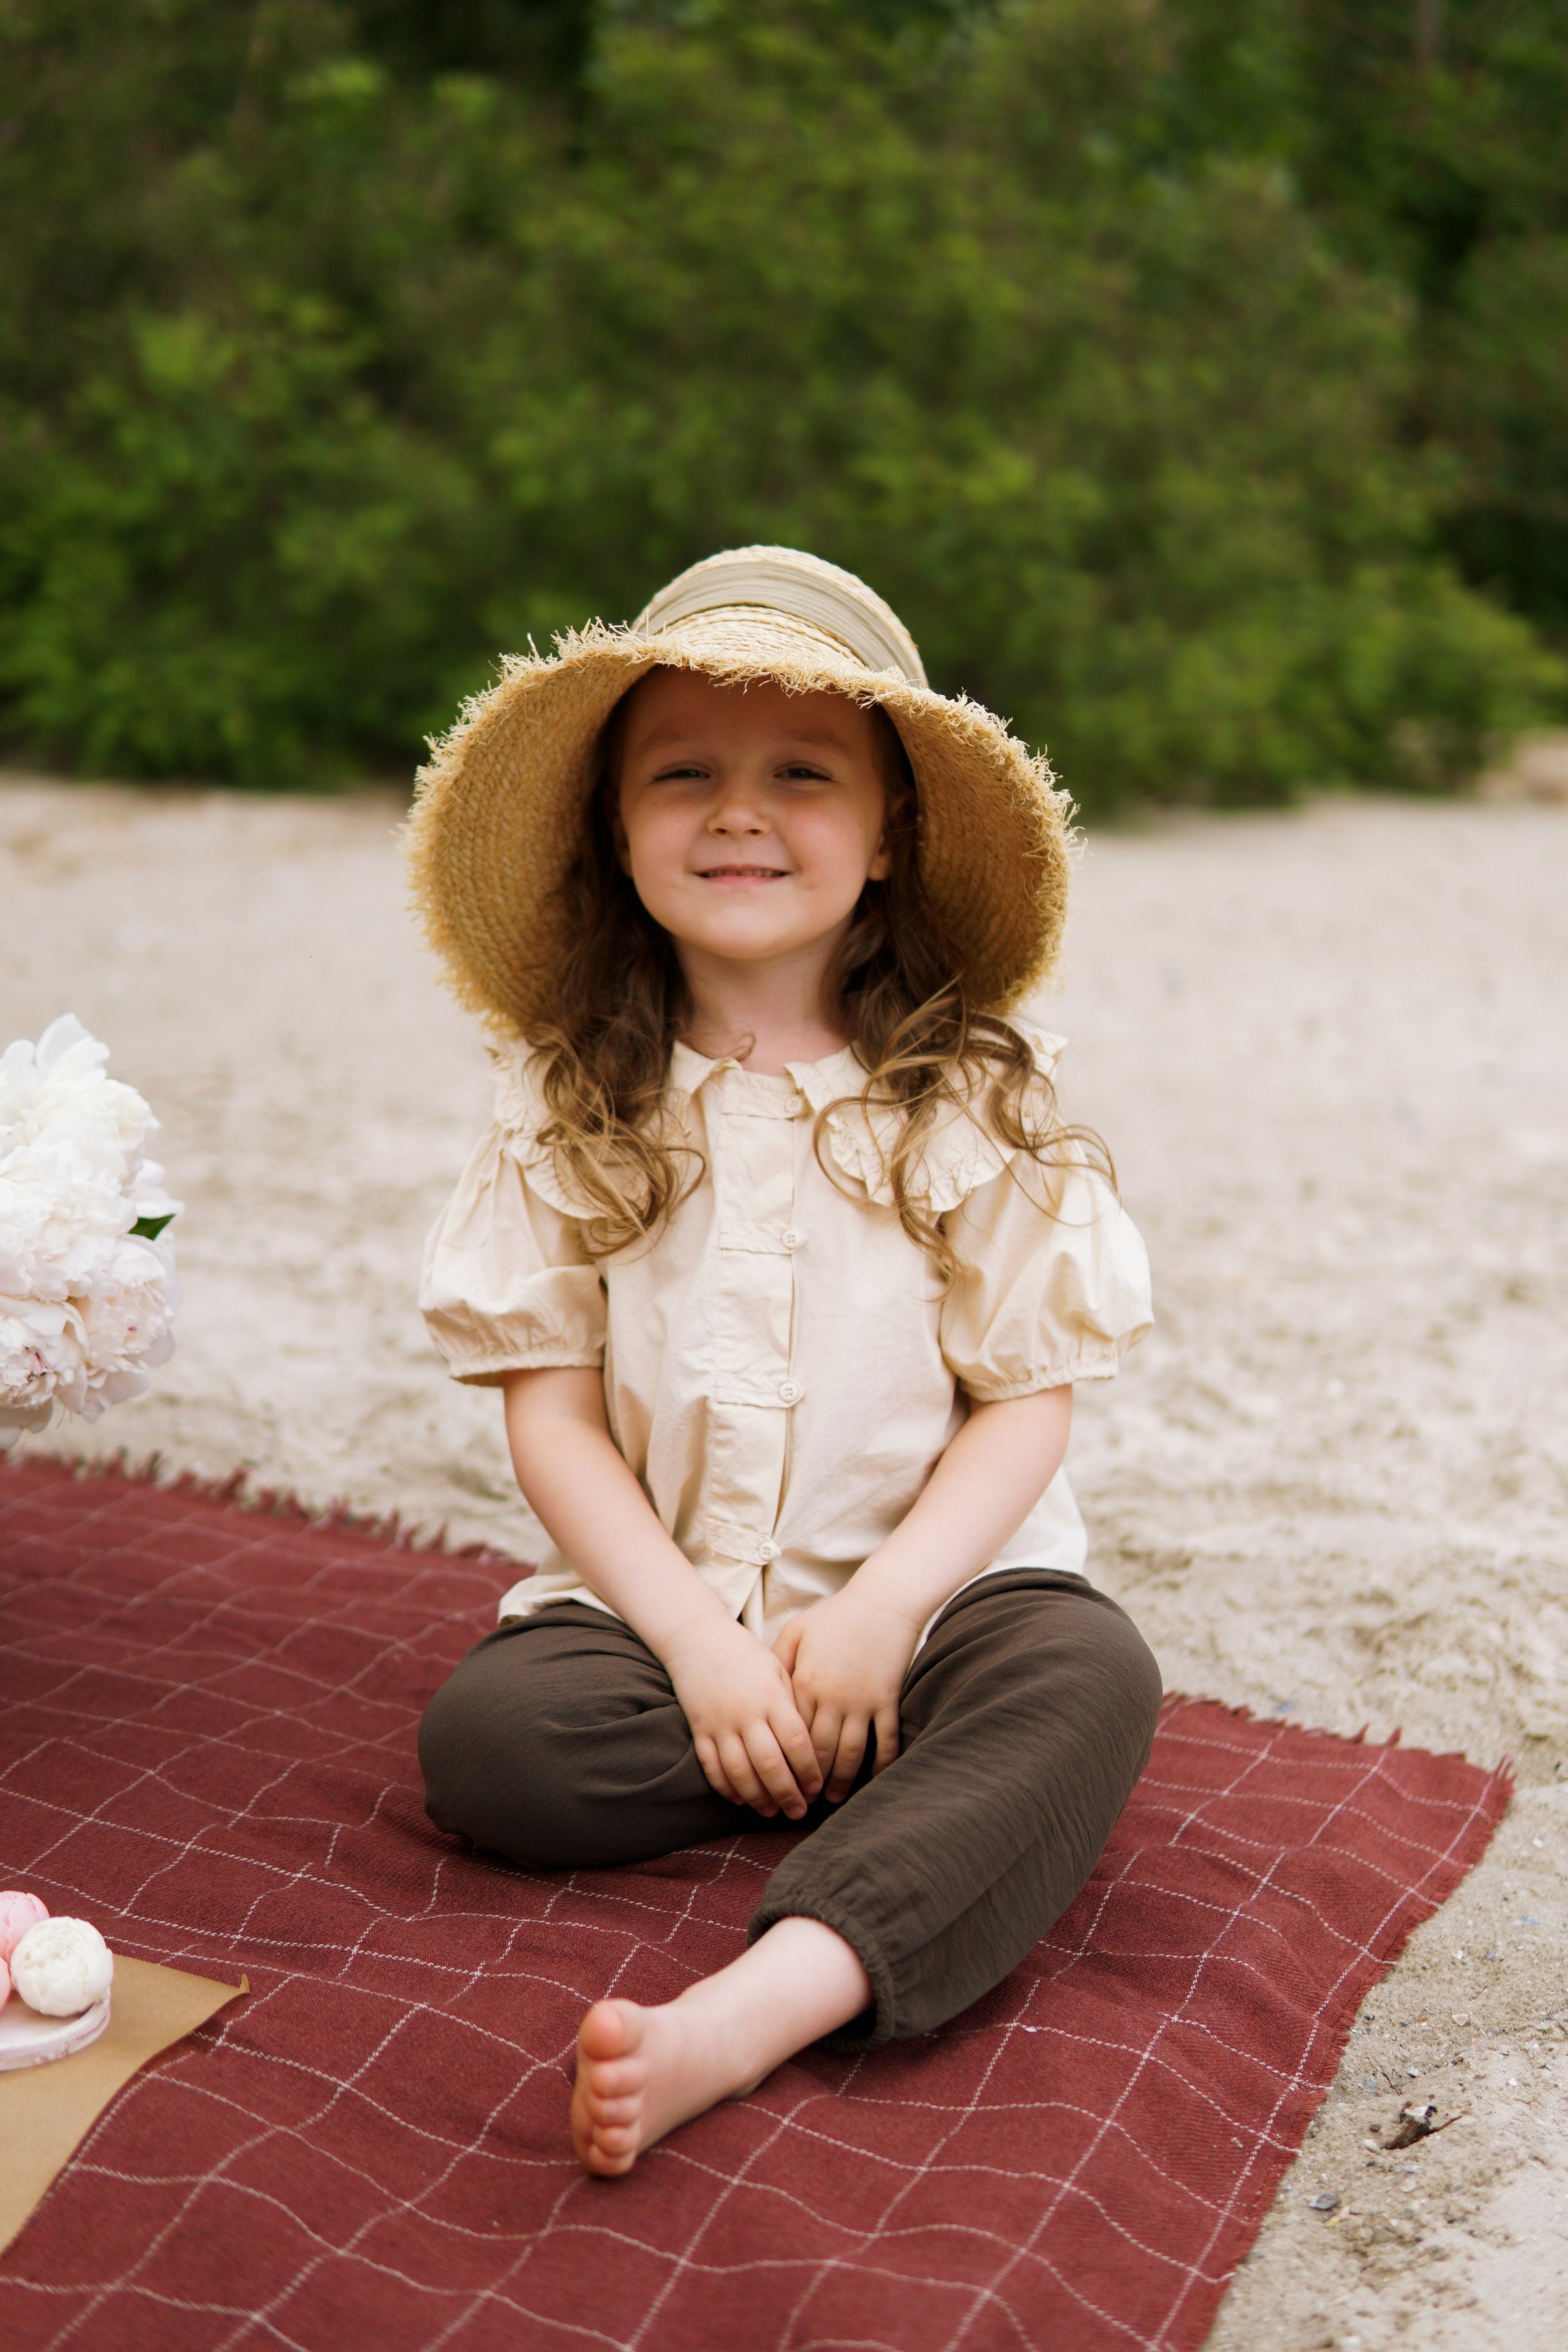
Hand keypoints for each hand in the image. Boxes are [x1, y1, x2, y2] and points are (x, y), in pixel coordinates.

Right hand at [660, 1614, 822, 1820]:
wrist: (698, 1639)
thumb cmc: (746, 1655)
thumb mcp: (778, 1670)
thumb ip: (794, 1704)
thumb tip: (814, 1743)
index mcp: (772, 1697)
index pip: (797, 1742)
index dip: (809, 1770)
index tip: (817, 1788)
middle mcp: (746, 1713)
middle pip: (770, 1764)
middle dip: (788, 1794)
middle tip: (799, 1811)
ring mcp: (720, 1723)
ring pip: (740, 1772)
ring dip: (758, 1798)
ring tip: (772, 1811)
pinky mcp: (699, 1729)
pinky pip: (712, 1767)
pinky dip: (726, 1788)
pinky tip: (741, 1799)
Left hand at [773, 1583, 920, 1803]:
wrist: (882, 1602)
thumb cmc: (835, 1615)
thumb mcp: (796, 1632)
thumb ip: (778, 1662)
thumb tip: (764, 1692)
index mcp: (805, 1683)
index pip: (790, 1734)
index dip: (784, 1762)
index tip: (777, 1780)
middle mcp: (832, 1698)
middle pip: (818, 1751)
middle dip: (809, 1781)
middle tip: (801, 1801)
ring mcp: (862, 1702)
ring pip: (850, 1753)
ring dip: (841, 1779)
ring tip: (832, 1797)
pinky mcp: (887, 1700)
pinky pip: (885, 1740)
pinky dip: (881, 1763)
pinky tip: (874, 1778)